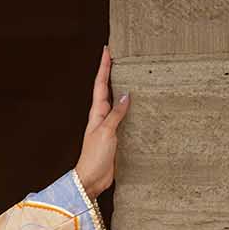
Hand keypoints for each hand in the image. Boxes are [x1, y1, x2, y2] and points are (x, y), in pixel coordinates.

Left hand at [75, 46, 129, 199]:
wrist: (91, 180)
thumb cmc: (95, 157)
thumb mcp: (106, 132)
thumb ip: (116, 114)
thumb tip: (127, 96)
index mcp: (96, 113)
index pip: (101, 84)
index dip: (104, 67)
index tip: (107, 50)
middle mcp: (101, 117)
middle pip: (107, 89)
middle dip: (111, 72)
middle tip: (119, 56)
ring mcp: (108, 126)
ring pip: (115, 102)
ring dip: (120, 88)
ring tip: (129, 74)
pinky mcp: (115, 137)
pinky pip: (123, 117)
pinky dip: (129, 108)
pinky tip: (137, 104)